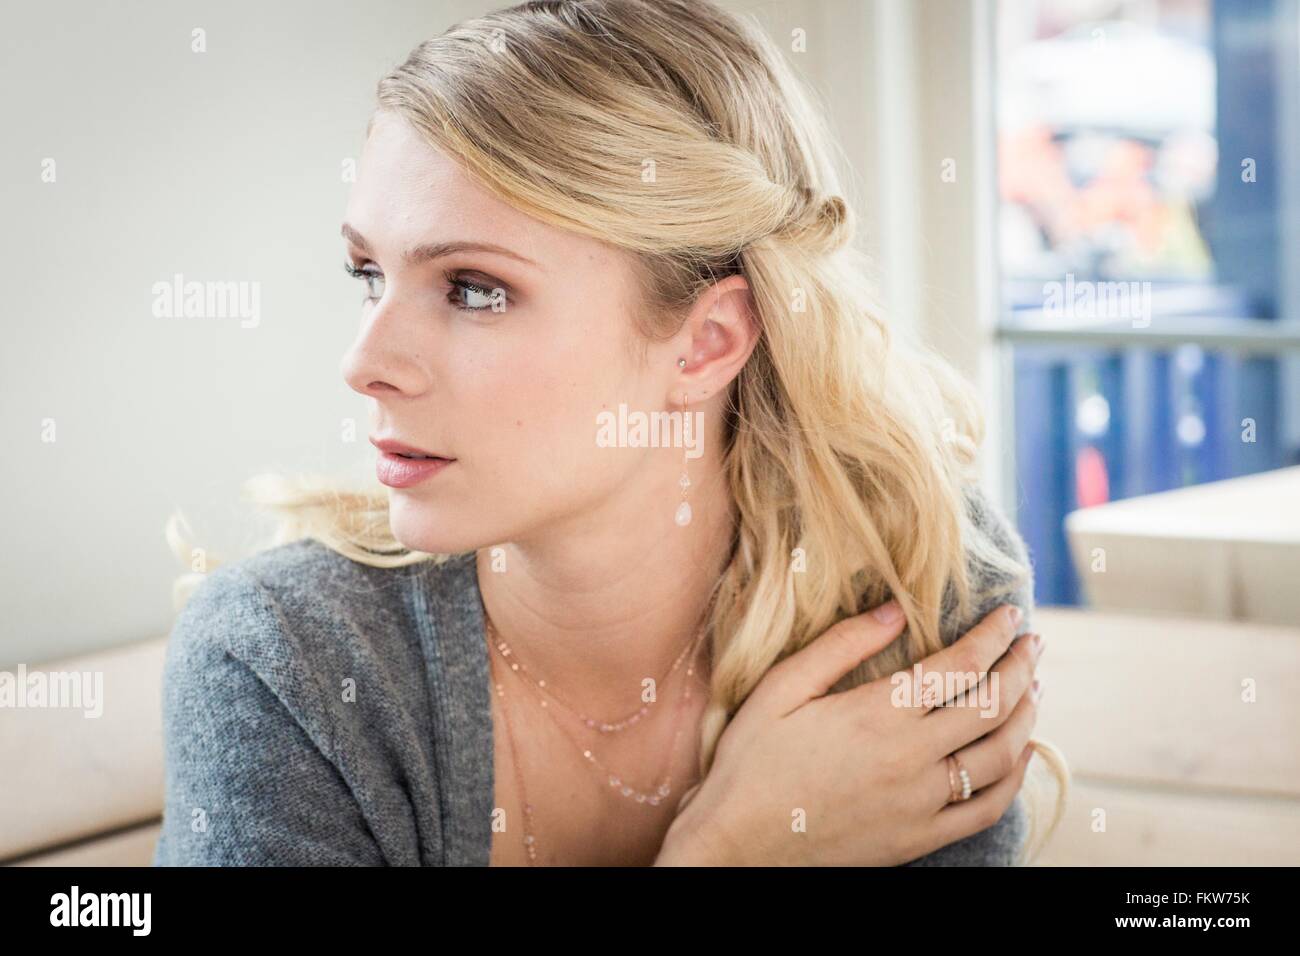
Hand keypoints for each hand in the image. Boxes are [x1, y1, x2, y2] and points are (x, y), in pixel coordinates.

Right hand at [656, 601, 1043, 864]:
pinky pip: (986, 809)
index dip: (993, 635)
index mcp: (877, 714)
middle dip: (1021, 666)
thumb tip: (893, 609)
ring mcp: (920, 803)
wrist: (739, 844)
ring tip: (1032, 689)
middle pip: (991, 705)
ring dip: (1026, 716)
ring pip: (1000, 755)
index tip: (1009, 614)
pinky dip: (1014, 778)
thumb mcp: (782, 688)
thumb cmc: (752, 761)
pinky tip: (1018, 755)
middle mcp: (910, 757)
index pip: (960, 665)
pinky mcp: (919, 838)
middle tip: (1033, 643)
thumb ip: (841, 645)